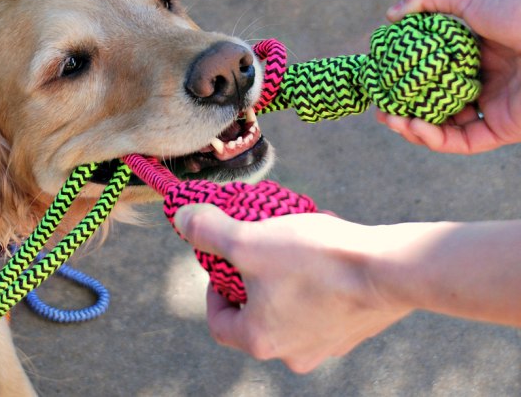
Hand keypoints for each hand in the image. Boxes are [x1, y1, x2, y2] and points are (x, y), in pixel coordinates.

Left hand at [173, 207, 410, 372]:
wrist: (391, 269)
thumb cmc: (315, 259)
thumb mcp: (248, 240)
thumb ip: (209, 232)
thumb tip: (182, 220)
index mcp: (260, 340)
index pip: (219, 322)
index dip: (213, 289)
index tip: (222, 261)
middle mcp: (293, 353)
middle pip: (255, 315)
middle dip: (251, 278)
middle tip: (257, 246)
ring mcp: (328, 345)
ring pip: (290, 307)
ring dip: (283, 276)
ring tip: (292, 242)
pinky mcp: (354, 330)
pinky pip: (322, 304)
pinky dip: (315, 279)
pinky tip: (325, 249)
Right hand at [376, 0, 520, 152]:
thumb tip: (390, 16)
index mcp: (480, 47)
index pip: (436, 66)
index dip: (406, 74)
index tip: (381, 75)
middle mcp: (488, 77)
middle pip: (437, 99)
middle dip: (404, 106)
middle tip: (381, 108)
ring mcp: (496, 104)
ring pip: (447, 126)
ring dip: (413, 127)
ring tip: (391, 119)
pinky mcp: (506, 128)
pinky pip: (464, 141)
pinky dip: (435, 139)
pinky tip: (414, 126)